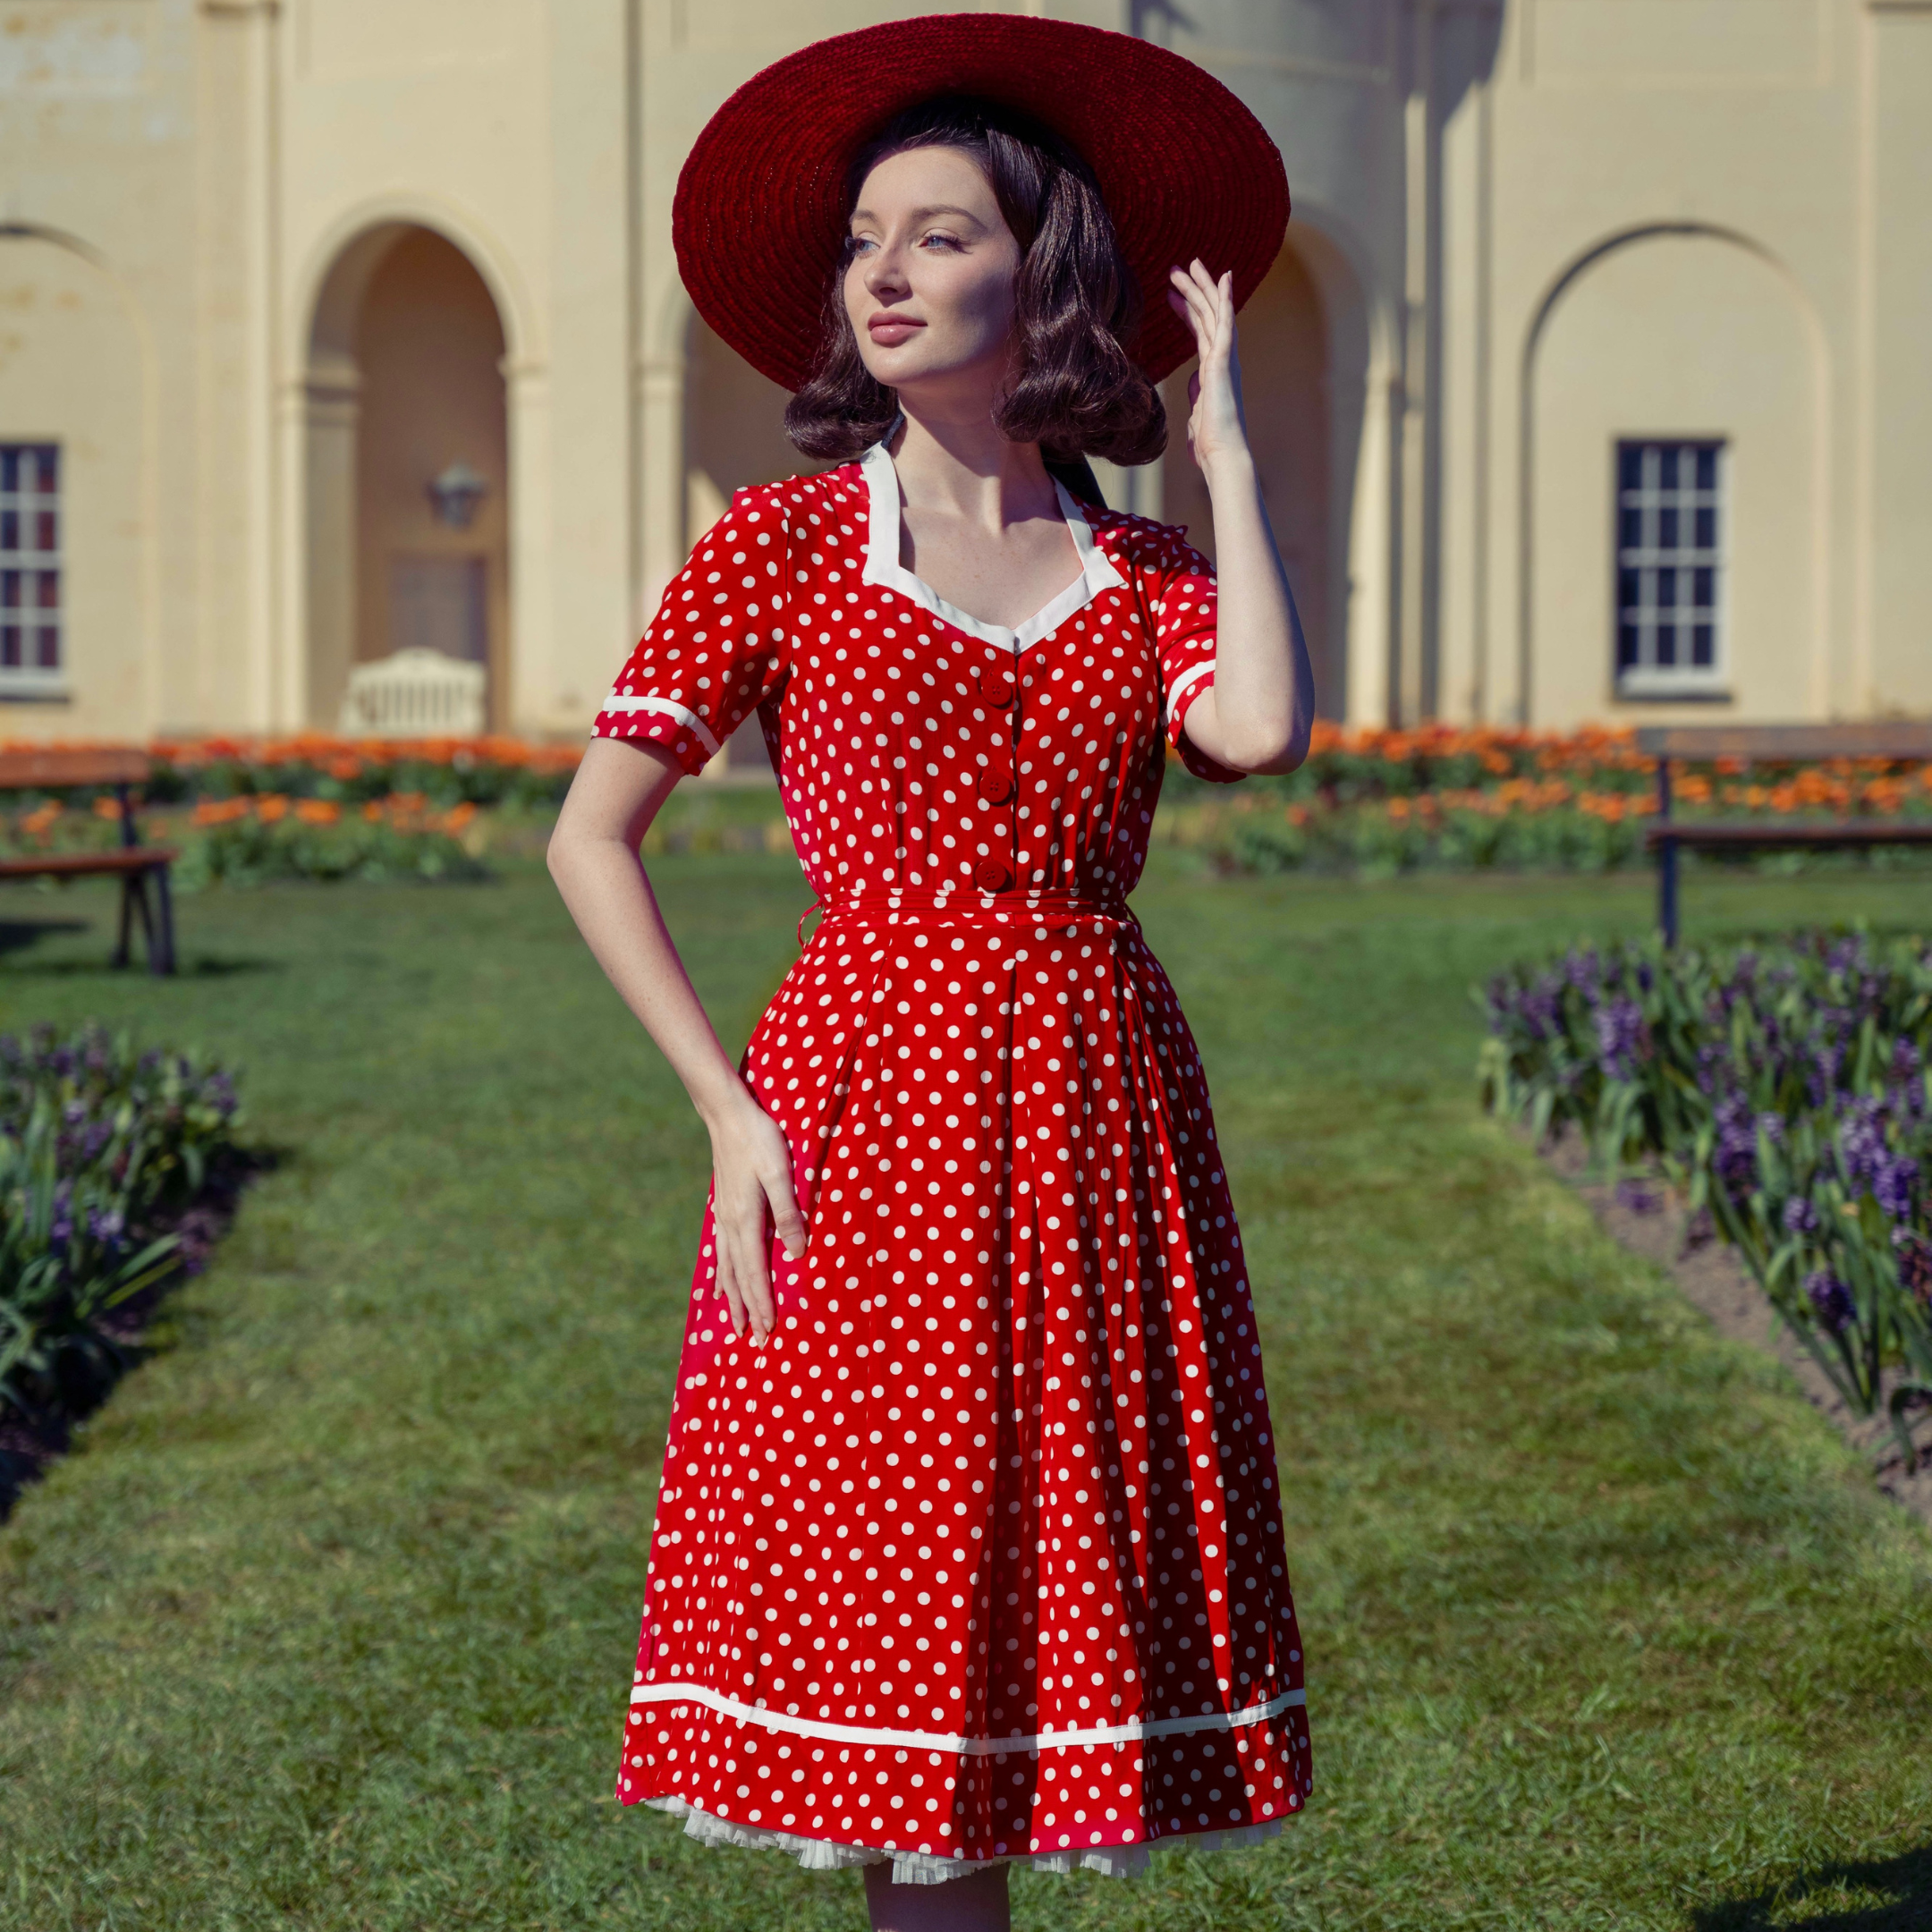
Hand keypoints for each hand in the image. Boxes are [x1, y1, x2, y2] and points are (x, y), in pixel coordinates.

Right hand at [706, 1086, 806, 1344]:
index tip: (769, 1331)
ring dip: (733, 1299)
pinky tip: (720, 1287)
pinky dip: (722, 1277)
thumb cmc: (759, 1139)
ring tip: (736, 1324)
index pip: (755, 1274)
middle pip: (738, 1279)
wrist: (727, 1114)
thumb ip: (788, 1213)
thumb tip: (796, 1253)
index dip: (763, 1304)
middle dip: (749, 1311)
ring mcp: (723, 1218)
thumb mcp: (780, 1173)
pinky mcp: (722, 1209)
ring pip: (726, 1270)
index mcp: (746, 1221)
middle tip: (755, 1342)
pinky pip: (720, 1254)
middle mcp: (730, 1226)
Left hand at [1167, 259, 1250, 477]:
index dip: (1186, 312)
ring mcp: (1225, 358)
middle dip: (1193, 290)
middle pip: (1207, 316)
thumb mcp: (1197, 413)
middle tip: (1177, 268)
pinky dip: (1225, 299)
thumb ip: (1197, 396)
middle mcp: (1222, 359)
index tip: (1171, 296)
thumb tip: (1194, 384)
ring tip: (1184, 266)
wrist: (1221, 453)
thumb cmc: (1209, 443)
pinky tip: (1223, 278)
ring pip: (1213, 313)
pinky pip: (1225, 323)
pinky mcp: (1224, 361)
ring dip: (1199, 288)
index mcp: (1213, 370)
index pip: (1199, 333)